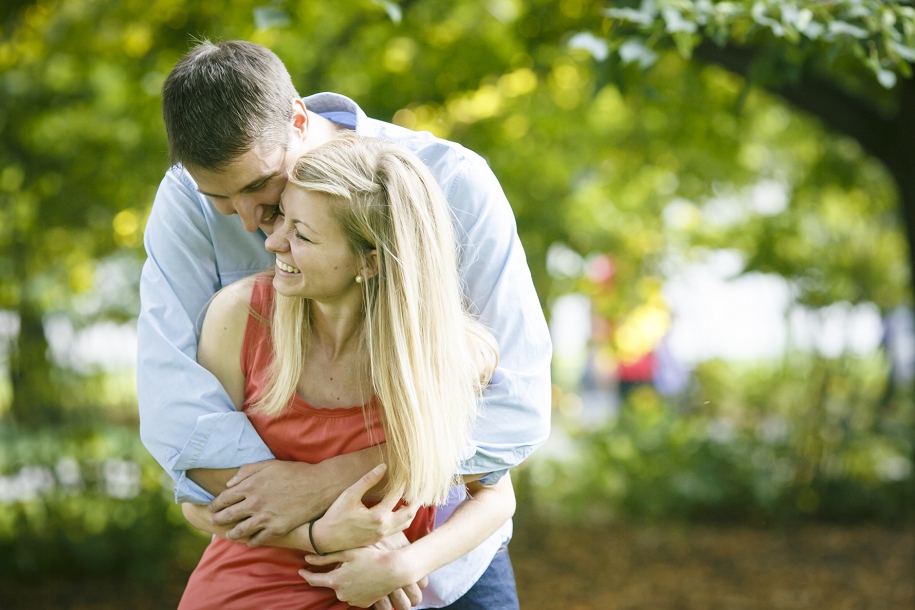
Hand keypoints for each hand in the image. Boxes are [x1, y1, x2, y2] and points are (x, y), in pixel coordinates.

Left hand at [208, 460, 335, 545]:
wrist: (319, 486)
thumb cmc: (294, 472)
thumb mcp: (269, 464)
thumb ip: (246, 471)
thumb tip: (228, 484)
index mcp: (250, 486)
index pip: (223, 499)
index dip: (215, 505)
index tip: (212, 508)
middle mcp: (254, 503)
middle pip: (227, 516)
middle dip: (217, 519)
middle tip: (215, 521)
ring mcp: (265, 517)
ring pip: (239, 531)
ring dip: (231, 534)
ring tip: (229, 534)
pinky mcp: (277, 529)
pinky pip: (257, 540)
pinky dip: (251, 541)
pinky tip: (250, 541)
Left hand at [299, 532, 427, 608]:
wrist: (394, 570)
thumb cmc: (371, 557)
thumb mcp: (347, 552)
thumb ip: (325, 557)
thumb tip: (306, 558)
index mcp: (335, 580)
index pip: (313, 580)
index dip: (306, 574)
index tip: (301, 569)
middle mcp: (341, 594)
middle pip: (331, 583)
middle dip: (334, 574)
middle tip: (345, 562)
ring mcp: (352, 601)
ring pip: (343, 589)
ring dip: (345, 580)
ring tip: (358, 568)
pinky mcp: (363, 604)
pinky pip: (354, 595)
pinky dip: (355, 587)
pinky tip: (364, 577)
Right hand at [311, 464, 418, 552]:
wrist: (326, 539)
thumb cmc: (336, 516)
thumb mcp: (350, 495)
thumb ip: (367, 481)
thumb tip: (383, 467)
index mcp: (378, 515)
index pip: (397, 495)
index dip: (404, 482)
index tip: (409, 472)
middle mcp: (384, 527)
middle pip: (409, 512)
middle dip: (417, 499)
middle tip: (425, 487)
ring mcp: (382, 535)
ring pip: (406, 522)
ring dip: (412, 509)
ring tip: (416, 497)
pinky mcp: (379, 539)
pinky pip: (398, 528)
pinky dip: (404, 518)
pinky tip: (402, 510)